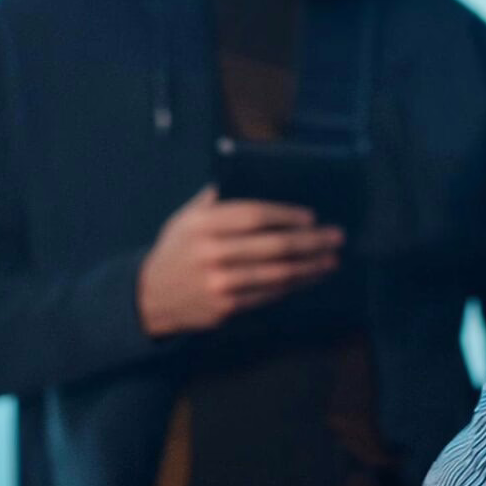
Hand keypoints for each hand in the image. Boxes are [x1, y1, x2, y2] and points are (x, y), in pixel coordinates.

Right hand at [137, 186, 344, 337]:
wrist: (149, 297)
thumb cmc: (177, 250)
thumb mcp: (185, 218)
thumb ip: (216, 200)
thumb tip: (252, 178)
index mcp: (203, 225)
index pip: (254, 216)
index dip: (286, 216)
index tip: (312, 217)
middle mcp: (212, 253)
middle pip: (273, 246)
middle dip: (311, 242)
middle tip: (336, 238)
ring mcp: (220, 283)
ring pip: (277, 274)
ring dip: (311, 267)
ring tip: (332, 260)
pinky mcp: (226, 307)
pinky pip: (269, 295)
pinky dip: (293, 286)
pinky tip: (310, 278)